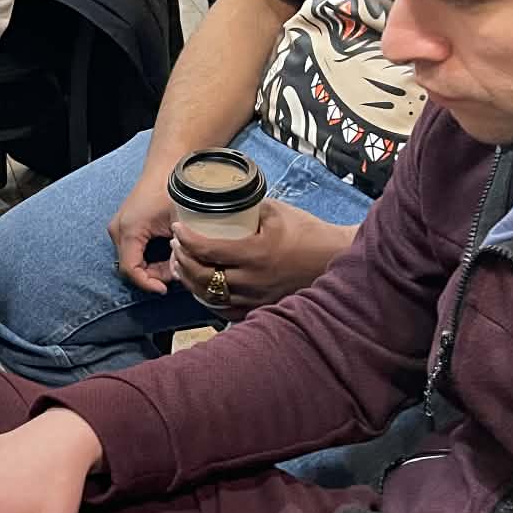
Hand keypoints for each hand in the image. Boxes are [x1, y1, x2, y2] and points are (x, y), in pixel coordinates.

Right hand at [106, 169, 179, 295]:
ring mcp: (119, 226)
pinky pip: (133, 249)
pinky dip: (149, 256)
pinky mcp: (125, 224)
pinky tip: (167, 252)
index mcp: (129, 229)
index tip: (165, 289)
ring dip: (152, 266)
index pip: (131, 270)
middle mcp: (118, 229)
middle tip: (176, 274)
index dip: (148, 284)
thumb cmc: (174, 190)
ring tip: (175, 262)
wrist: (168, 165)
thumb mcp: (180, 225)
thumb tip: (179, 275)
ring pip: (132, 258)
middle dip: (153, 275)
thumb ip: (178, 254)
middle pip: (131, 266)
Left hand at [169, 201, 356, 311]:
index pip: (208, 250)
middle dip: (182, 260)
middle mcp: (253, 281)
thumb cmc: (309, 232)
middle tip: (176, 245)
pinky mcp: (262, 309)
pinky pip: (225, 309)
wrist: (336, 259)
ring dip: (190, 280)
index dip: (186, 239)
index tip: (177, 228)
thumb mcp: (276, 212)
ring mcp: (256, 299)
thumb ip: (246, 208)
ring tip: (181, 264)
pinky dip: (208, 297)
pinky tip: (200, 286)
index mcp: (256, 254)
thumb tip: (219, 202)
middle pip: (202, 276)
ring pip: (210, 296)